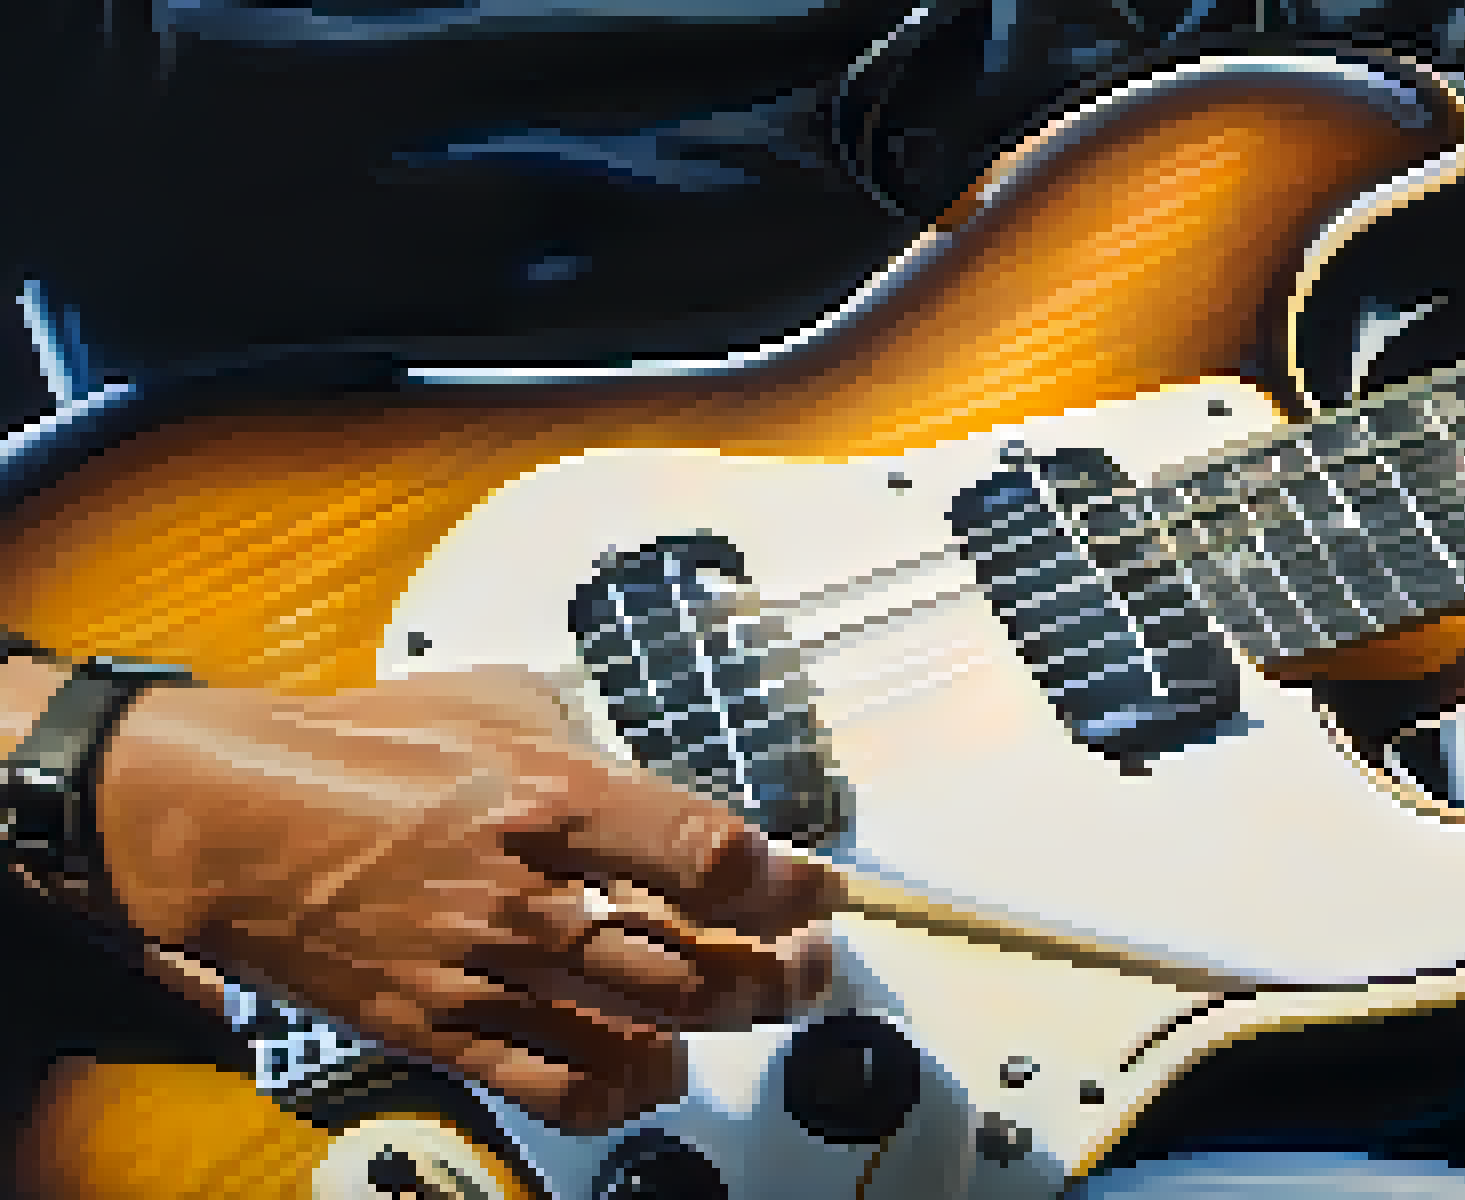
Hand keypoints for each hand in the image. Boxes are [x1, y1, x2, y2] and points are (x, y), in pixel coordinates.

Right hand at [93, 667, 836, 1132]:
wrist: (223, 819)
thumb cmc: (355, 749)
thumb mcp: (495, 704)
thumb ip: (594, 749)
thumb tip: (661, 789)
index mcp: (553, 797)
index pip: (711, 854)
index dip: (788, 882)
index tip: (817, 888)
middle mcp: (531, 893)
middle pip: (700, 961)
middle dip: (780, 970)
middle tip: (808, 957)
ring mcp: (485, 970)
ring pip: (647, 1029)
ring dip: (721, 1026)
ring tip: (750, 1003)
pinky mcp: (440, 1029)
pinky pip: (558, 1087)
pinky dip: (625, 1092)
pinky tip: (653, 1070)